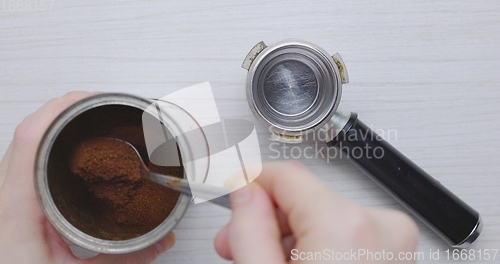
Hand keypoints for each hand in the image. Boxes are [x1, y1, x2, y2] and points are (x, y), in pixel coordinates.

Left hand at [0, 92, 174, 263]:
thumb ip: (124, 260)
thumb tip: (161, 241)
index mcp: (15, 210)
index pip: (30, 140)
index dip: (60, 110)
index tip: (89, 99)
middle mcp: (4, 197)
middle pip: (27, 133)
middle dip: (64, 110)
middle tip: (96, 104)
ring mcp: (5, 197)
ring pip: (23, 143)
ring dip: (54, 124)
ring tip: (85, 117)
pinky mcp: (10, 202)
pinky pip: (23, 158)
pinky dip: (46, 142)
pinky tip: (64, 146)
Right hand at [214, 161, 418, 262]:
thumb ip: (248, 230)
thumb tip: (245, 194)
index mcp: (345, 226)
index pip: (285, 174)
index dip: (251, 182)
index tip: (235, 191)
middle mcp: (380, 229)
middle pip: (307, 197)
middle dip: (269, 217)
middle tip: (239, 242)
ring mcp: (395, 245)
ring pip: (327, 217)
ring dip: (293, 235)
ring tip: (271, 259)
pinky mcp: (397, 258)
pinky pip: (348, 235)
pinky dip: (320, 248)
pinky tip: (299, 263)